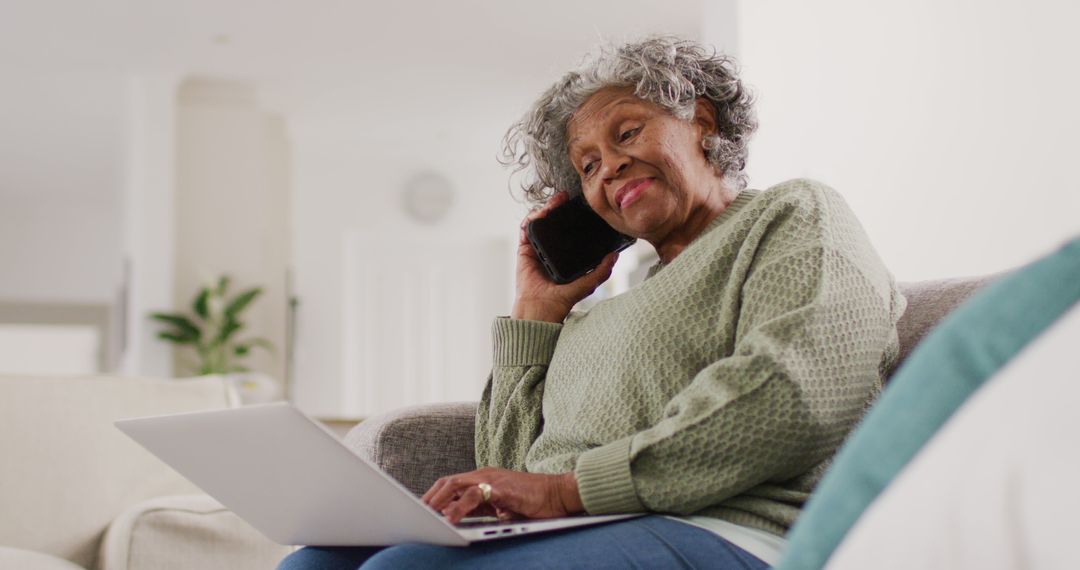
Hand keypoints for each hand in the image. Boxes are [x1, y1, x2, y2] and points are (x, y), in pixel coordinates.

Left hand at [421, 467, 583, 523]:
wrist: (559, 494)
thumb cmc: (533, 503)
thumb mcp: (500, 508)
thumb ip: (480, 509)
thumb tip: (457, 519)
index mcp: (483, 479)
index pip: (452, 484)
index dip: (435, 495)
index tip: (422, 508)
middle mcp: (484, 475)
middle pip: (448, 481)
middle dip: (431, 497)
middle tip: (417, 512)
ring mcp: (492, 479)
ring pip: (456, 484)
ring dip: (439, 500)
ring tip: (427, 514)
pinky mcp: (501, 487)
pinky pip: (475, 495)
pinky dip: (459, 506)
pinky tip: (450, 518)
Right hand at [513, 191, 618, 322]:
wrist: (541, 307)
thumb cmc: (562, 299)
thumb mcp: (588, 284)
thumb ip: (602, 271)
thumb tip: (615, 255)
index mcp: (565, 254)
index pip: (568, 230)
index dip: (572, 216)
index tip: (581, 206)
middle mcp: (551, 249)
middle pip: (553, 221)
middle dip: (558, 207)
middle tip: (565, 198)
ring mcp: (537, 247)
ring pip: (539, 221)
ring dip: (545, 208)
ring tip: (555, 202)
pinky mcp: (525, 249)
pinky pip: (526, 228)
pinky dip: (531, 218)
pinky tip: (540, 214)